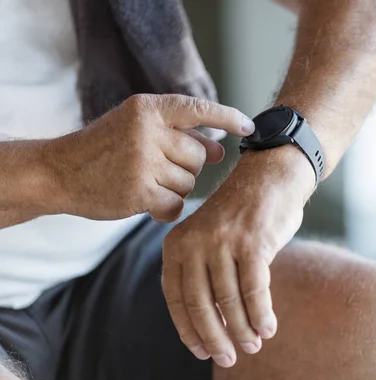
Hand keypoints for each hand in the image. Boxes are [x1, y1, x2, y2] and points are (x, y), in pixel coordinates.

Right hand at [42, 94, 253, 221]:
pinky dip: (166, 208)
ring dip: (174, 188)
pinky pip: (176, 205)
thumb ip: (180, 135)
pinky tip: (147, 202)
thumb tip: (222, 150)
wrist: (58, 172)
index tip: (249, 127)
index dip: (228, 118)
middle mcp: (147, 131)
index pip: (198, 109)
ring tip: (144, 181)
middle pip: (198, 156)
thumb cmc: (104, 149)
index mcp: (147, 108)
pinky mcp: (139, 192)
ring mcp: (142, 161)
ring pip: (189, 182)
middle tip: (158, 168)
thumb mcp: (138, 129)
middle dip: (187, 167)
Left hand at [162, 146, 314, 367]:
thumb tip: (210, 326)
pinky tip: (268, 328)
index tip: (202, 353)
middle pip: (201, 305)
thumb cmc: (241, 216)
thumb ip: (202, 274)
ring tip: (252, 345)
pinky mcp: (251, 244)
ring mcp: (222, 242)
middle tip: (228, 358)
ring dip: (242, 330)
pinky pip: (255, 291)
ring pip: (229, 301)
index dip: (189, 331)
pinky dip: (262, 314)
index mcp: (176, 244)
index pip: (176, 299)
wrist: (269, 178)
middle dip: (215, 338)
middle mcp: (194, 243)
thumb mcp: (208, 239)